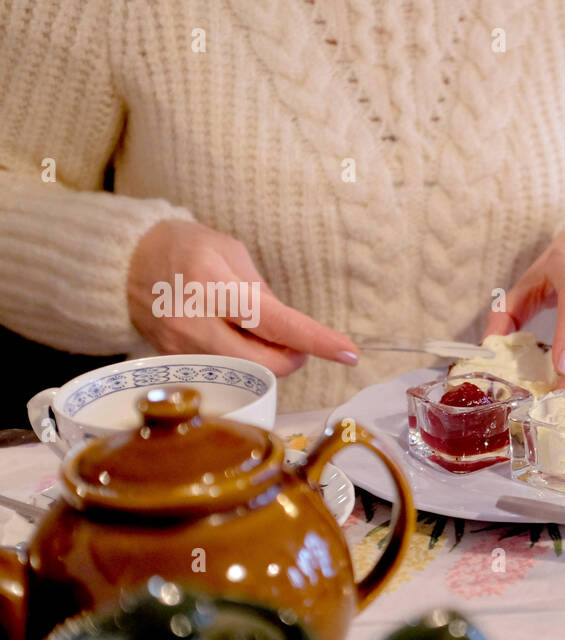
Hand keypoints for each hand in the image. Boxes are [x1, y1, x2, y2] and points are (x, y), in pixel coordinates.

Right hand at [127, 220, 357, 375]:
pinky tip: (234, 339)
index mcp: (214, 286)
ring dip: (267, 360)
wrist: (124, 261)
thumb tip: (290, 332)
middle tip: (296, 340)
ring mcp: (182, 348)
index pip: (275, 323)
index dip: (316, 341)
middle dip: (292, 357)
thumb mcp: (230, 253)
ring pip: (246, 374)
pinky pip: (223, 374)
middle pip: (264, 364)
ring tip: (258, 333)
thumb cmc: (185, 248)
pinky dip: (242, 363)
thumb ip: (263, 293)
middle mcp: (195, 323)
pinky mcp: (174, 362)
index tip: (349, 353)